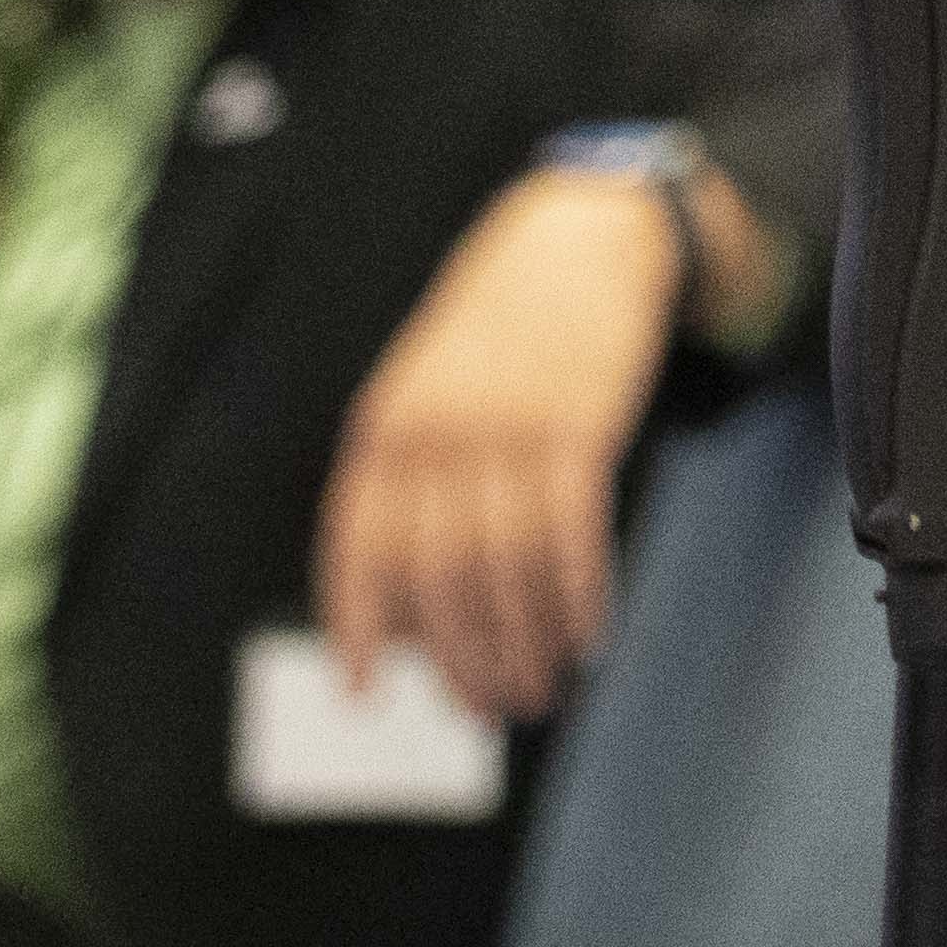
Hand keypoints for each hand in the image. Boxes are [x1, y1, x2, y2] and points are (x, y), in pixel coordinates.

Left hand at [320, 168, 687, 723]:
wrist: (582, 236)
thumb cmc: (502, 330)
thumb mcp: (428, 388)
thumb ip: (412, 480)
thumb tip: (407, 607)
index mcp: (386, 427)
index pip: (357, 549)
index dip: (356, 629)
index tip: (366, 693)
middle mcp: (437, 432)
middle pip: (439, 580)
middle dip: (462, 662)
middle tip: (488, 709)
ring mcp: (506, 428)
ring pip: (505, 571)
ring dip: (525, 646)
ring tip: (541, 689)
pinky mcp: (576, 426)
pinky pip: (572, 537)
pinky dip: (580, 599)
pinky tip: (590, 636)